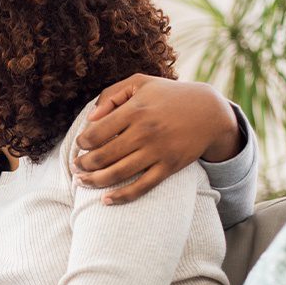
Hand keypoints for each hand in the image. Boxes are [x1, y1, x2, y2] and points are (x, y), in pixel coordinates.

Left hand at [73, 75, 242, 203]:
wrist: (209, 111)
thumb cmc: (168, 95)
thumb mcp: (140, 83)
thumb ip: (111, 95)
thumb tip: (90, 119)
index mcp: (134, 110)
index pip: (95, 133)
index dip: (81, 143)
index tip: (80, 145)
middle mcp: (144, 132)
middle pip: (102, 156)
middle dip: (82, 165)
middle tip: (76, 167)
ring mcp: (157, 151)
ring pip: (117, 174)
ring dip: (94, 182)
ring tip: (82, 182)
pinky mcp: (169, 167)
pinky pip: (141, 187)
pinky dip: (120, 197)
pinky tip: (105, 200)